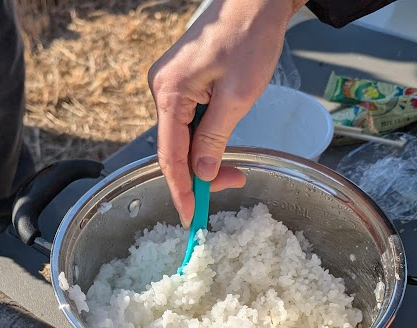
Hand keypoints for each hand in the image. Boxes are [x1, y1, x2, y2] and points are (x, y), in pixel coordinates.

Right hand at [148, 0, 303, 225]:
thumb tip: (200, 173)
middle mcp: (161, 89)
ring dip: (204, 157)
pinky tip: (221, 147)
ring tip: (233, 170)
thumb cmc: (249, 38)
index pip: (169, 154)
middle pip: (174, 147)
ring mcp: (170, 85)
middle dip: (199, 174)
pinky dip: (204, 139)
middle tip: (233, 184)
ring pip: (182, 136)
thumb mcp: (237, 96)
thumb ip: (215, 138)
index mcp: (168, 91)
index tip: (190, 217)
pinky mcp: (182, 82)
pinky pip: (187, 121)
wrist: (255, 1)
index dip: (180, 189)